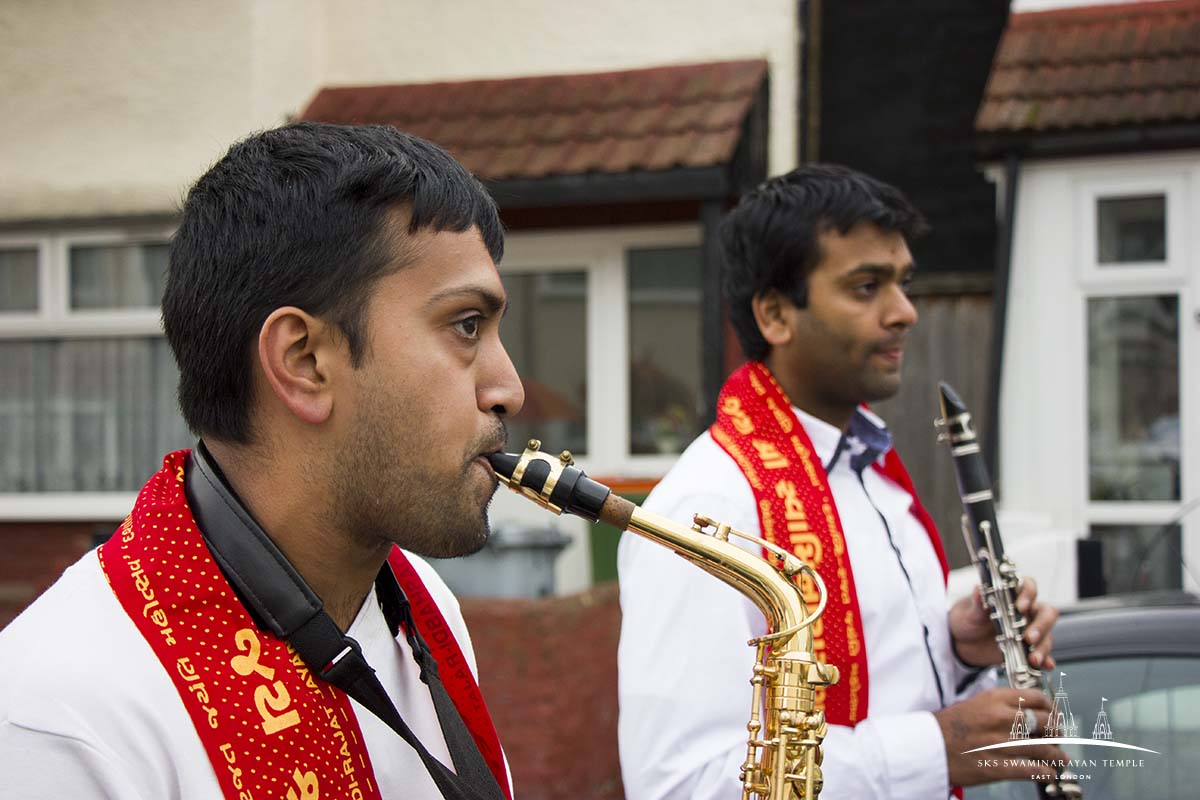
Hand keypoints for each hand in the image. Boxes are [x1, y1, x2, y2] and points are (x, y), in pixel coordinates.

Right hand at [936, 688, 1068, 785]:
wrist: (928, 747)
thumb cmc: (950, 726)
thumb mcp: (975, 704)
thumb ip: (1001, 705)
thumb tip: (1029, 712)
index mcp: (994, 699)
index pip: (1036, 698)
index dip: (1050, 707)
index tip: (1053, 714)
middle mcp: (1000, 718)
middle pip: (1044, 722)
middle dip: (1056, 731)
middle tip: (1058, 736)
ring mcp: (1000, 743)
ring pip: (1043, 748)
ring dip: (1057, 754)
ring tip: (1061, 758)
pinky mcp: (997, 766)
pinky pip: (1032, 769)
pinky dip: (1045, 771)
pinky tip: (1049, 771)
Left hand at [949, 578, 1058, 669]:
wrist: (962, 641)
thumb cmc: (968, 618)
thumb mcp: (969, 611)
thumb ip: (977, 602)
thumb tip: (979, 589)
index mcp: (1012, 596)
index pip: (1029, 587)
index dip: (1028, 594)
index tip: (1020, 607)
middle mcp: (1025, 612)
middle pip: (1046, 613)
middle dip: (1041, 625)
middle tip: (1028, 637)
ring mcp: (1028, 631)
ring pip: (1046, 635)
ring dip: (1042, 647)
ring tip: (1033, 658)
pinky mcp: (1027, 649)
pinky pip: (1043, 654)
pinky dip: (1046, 660)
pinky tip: (1045, 665)